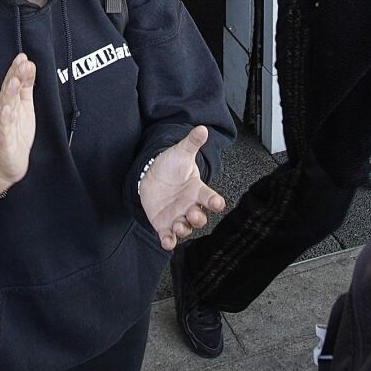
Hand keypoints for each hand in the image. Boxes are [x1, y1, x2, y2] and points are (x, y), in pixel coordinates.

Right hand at [0, 53, 37, 189]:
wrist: (6, 163)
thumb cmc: (15, 132)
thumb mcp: (24, 105)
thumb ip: (26, 86)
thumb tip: (29, 65)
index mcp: (10, 102)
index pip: (13, 82)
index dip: (17, 69)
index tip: (23, 57)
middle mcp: (4, 110)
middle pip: (8, 90)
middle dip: (14, 76)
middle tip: (21, 63)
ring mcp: (3, 123)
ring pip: (5, 105)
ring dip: (9, 93)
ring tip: (13, 81)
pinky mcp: (4, 138)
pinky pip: (3, 126)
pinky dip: (4, 117)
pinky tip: (6, 108)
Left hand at [139, 125, 226, 250]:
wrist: (151, 175)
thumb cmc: (170, 165)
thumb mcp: (181, 153)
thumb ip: (192, 143)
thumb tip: (202, 129)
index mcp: (197, 190)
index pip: (209, 197)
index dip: (214, 201)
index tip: (218, 203)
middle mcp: (190, 206)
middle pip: (199, 218)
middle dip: (198, 218)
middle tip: (194, 215)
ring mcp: (177, 217)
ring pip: (185, 229)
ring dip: (183, 230)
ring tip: (179, 226)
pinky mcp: (164, 225)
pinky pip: (169, 237)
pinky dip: (169, 242)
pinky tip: (167, 242)